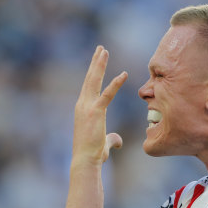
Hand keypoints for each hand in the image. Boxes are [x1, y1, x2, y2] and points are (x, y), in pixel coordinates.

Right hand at [72, 46, 127, 165]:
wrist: (85, 160)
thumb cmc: (93, 153)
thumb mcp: (105, 143)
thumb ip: (112, 138)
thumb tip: (118, 141)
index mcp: (83, 108)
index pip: (89, 85)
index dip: (94, 71)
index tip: (98, 58)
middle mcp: (82, 104)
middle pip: (90, 78)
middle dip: (96, 62)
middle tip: (101, 48)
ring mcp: (87, 107)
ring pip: (94, 81)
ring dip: (99, 64)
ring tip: (104, 50)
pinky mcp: (95, 112)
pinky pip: (108, 94)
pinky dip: (116, 83)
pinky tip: (124, 74)